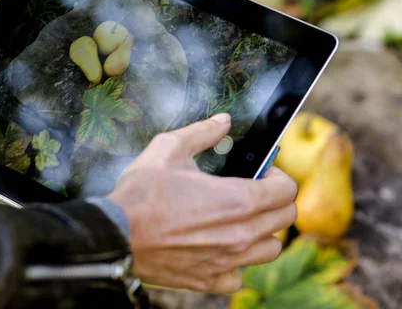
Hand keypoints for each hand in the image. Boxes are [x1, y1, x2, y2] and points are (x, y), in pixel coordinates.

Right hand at [107, 113, 296, 292]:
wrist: (114, 234)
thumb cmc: (140, 194)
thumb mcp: (168, 149)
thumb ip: (201, 133)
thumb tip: (222, 122)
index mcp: (237, 200)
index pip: (287, 190)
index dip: (278, 175)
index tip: (263, 172)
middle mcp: (240, 234)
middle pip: (285, 219)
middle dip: (275, 200)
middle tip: (253, 191)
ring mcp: (227, 261)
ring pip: (270, 249)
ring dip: (262, 232)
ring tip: (240, 220)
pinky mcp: (209, 280)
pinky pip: (239, 276)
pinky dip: (236, 263)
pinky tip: (218, 248)